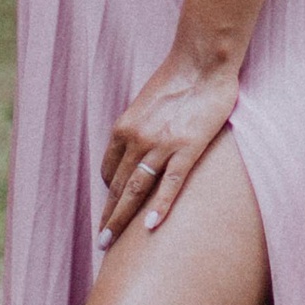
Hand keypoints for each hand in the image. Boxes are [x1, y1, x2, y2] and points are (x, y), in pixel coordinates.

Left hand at [99, 51, 237, 238]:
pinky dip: (159, 207)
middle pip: (118, 186)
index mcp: (125, 126)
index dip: (109, 191)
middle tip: (102, 241)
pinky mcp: (186, 148)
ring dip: (122, 219)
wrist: (202, 61)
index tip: (112, 208)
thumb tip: (142, 144)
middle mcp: (137, 138)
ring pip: (136, 191)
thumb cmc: (179, 78)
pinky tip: (151, 228)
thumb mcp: (149, 102)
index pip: (110, 169)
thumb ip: (142, 127)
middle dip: (108, 216)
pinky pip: (169, 185)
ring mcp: (161, 145)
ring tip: (112, 243)